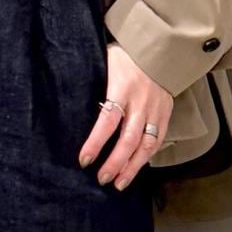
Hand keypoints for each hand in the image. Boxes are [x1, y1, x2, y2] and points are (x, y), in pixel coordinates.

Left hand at [79, 41, 172, 189]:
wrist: (159, 48)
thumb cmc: (124, 56)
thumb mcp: (104, 62)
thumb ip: (91, 82)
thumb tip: (65, 98)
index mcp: (122, 87)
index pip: (107, 120)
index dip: (96, 142)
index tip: (84, 160)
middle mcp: (140, 102)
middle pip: (128, 139)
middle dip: (115, 162)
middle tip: (101, 179)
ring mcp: (155, 109)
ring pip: (145, 144)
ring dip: (132, 167)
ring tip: (119, 183)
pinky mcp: (166, 114)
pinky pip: (157, 140)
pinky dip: (147, 157)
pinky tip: (135, 169)